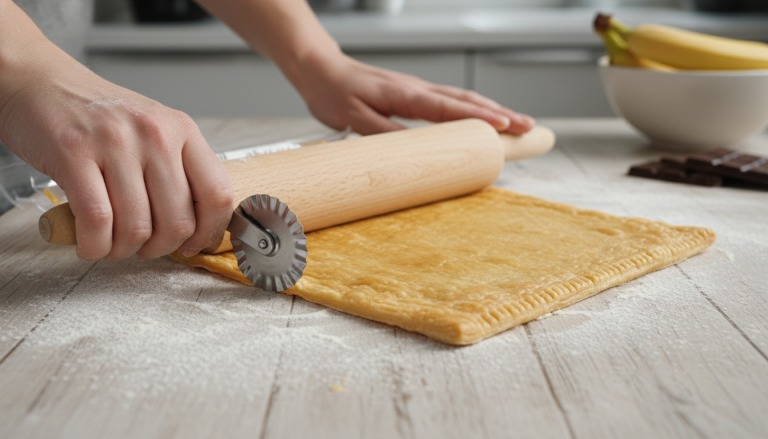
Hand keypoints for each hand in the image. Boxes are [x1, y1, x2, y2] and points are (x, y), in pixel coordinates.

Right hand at [0, 41, 232, 259]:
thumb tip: (196, 227)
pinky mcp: (74, 154)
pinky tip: (90, 242)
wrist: (41, 83)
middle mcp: (155, 135)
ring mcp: (116, 143)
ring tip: (112, 243)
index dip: (208, 232)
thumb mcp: (154, 131)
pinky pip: (97, 221)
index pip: (218, 194)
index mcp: (183, 130)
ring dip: (123, 250)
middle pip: (178, 221)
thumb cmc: (98, 115)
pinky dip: (94, 245)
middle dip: (160, 248)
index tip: (193, 245)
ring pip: (137, 227)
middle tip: (144, 246)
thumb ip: (178, 170)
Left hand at [292, 52, 535, 135]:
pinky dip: (474, 109)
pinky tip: (484, 117)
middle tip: (529, 128)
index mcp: (404, 93)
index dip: (478, 118)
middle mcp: (417, 88)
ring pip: (463, 99)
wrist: (320, 69)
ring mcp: (418, 90)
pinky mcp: (414, 94)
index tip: (505, 127)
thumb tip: (417, 150)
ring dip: (493, 111)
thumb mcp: (353, 120)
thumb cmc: (333, 93)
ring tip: (519, 123)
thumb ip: (385, 134)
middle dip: (501, 114)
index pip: (449, 107)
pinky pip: (451, 101)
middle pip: (467, 101)